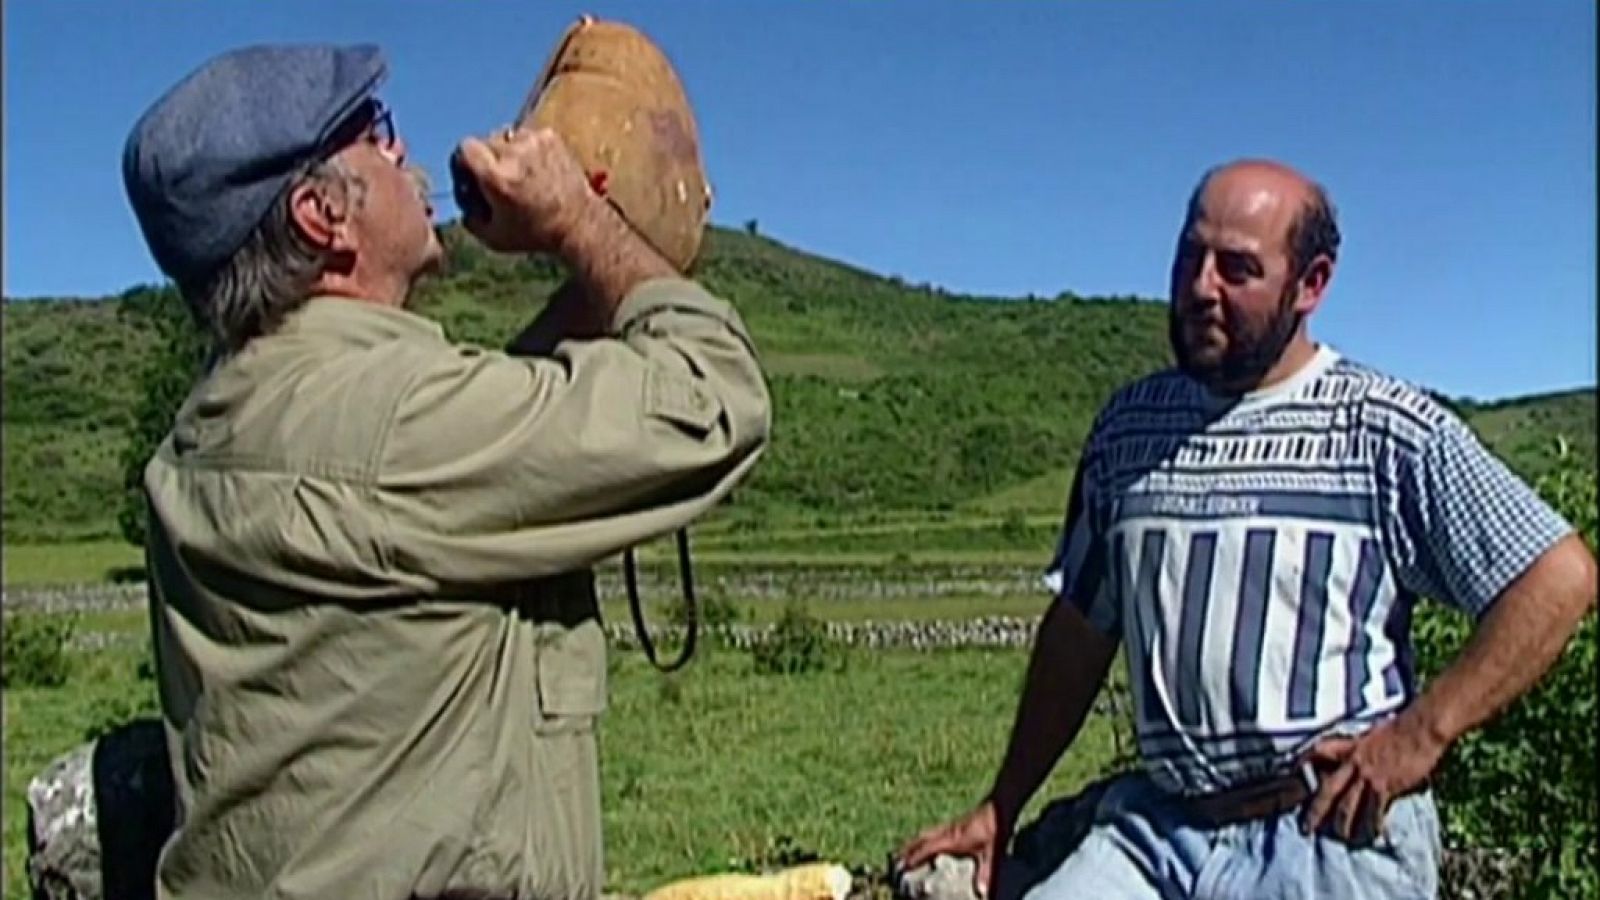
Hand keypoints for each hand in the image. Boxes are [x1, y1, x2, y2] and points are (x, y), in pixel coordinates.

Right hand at [450, 125, 595, 254]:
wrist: (579, 224)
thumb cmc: (536, 234)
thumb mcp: (493, 238)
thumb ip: (469, 218)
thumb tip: (464, 203)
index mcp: (496, 176)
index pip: (465, 147)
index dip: (465, 162)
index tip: (473, 176)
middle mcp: (514, 154)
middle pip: (485, 141)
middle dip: (487, 159)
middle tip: (498, 179)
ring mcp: (534, 142)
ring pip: (506, 136)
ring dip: (508, 152)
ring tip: (520, 175)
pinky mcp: (551, 138)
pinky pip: (528, 136)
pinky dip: (528, 149)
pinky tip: (536, 170)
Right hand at [895, 801, 1009, 898]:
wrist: (998, 807)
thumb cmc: (994, 829)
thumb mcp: (992, 853)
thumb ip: (985, 872)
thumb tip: (981, 892)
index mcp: (953, 839)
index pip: (927, 848)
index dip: (914, 857)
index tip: (901, 866)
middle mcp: (947, 831)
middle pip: (920, 840)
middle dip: (906, 850)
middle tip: (893, 861)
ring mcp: (949, 826)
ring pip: (925, 834)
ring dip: (912, 843)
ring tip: (902, 852)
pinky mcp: (953, 824)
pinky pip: (932, 832)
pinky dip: (923, 839)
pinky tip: (925, 844)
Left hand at [1299, 716, 1447, 843]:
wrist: (1420, 728)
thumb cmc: (1402, 727)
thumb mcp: (1372, 732)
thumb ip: (1361, 744)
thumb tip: (1360, 751)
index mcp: (1350, 747)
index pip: (1321, 752)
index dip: (1304, 761)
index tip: (1292, 770)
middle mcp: (1354, 763)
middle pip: (1328, 789)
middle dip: (1315, 810)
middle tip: (1307, 827)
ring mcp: (1368, 775)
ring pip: (1347, 805)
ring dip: (1342, 823)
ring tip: (1341, 836)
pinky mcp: (1385, 786)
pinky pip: (1374, 811)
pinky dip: (1372, 824)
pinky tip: (1371, 834)